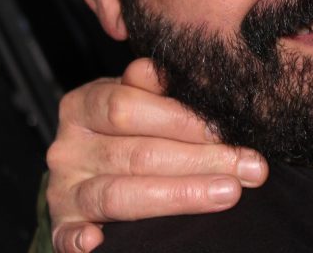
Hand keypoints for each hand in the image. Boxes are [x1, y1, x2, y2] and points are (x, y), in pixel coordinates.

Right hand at [46, 58, 267, 252]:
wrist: (93, 164)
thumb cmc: (132, 128)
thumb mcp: (142, 99)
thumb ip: (161, 88)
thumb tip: (189, 76)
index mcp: (85, 105)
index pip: (131, 108)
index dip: (186, 120)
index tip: (234, 130)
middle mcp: (68, 147)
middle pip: (137, 153)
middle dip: (201, 160)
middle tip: (250, 167)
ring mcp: (63, 189)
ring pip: (119, 194)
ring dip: (180, 195)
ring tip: (227, 192)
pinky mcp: (63, 225)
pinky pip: (67, 236)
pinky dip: (80, 240)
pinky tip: (100, 241)